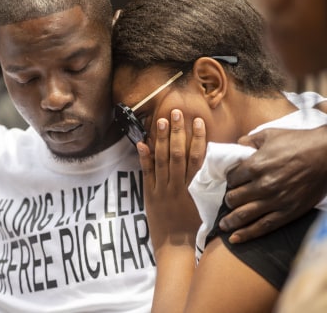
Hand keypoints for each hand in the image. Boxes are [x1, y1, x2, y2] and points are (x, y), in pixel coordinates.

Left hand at [137, 109, 205, 251]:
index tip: (198, 122)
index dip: (197, 139)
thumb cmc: (197, 230)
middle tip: (177, 112)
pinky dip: (144, 157)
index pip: (197, 158)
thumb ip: (212, 187)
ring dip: (161, 138)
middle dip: (177, 132)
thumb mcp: (210, 207)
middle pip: (177, 153)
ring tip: (161, 120)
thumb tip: (218, 169)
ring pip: (161, 160)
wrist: (177, 249)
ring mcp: (162, 190)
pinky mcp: (150, 195)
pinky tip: (142, 142)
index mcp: (195, 188)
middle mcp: (178, 186)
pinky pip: (146, 173)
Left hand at [222, 126, 326, 242]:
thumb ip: (248, 141)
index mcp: (255, 165)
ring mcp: (275, 200)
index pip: (231, 179)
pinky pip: (263, 226)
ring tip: (223, 225)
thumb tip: (236, 146)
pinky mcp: (288, 212)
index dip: (229, 181)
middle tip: (229, 201)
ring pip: (244, 215)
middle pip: (234, 198)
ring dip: (230, 221)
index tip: (231, 183)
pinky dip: (247, 234)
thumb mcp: (269, 134)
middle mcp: (262, 185)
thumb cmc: (298, 142)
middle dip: (229, 200)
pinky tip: (235, 239)